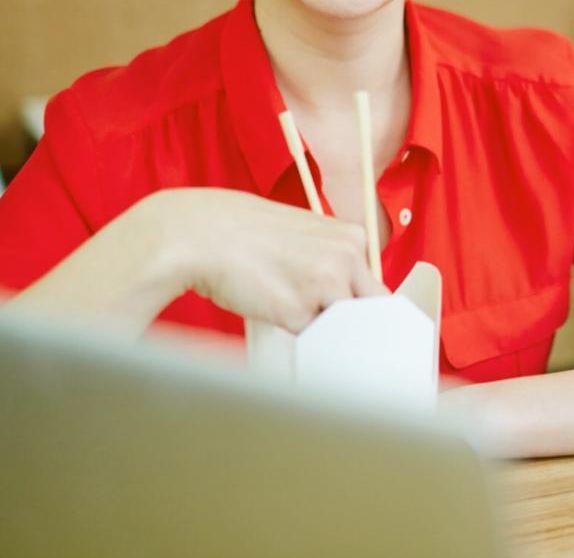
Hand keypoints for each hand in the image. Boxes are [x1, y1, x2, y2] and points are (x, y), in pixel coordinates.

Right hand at [130, 187, 387, 331]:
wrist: (199, 234)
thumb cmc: (242, 234)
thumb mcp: (303, 236)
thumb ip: (330, 261)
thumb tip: (345, 296)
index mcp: (351, 237)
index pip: (374, 287)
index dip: (358, 308)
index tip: (351, 322)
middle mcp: (345, 258)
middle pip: (369, 312)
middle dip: (350, 324)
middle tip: (323, 325)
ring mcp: (324, 285)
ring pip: (342, 327)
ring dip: (321, 330)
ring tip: (289, 312)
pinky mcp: (297, 312)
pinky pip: (310, 339)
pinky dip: (296, 337)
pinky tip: (272, 315)